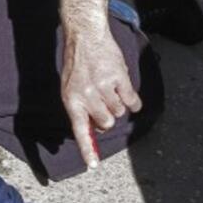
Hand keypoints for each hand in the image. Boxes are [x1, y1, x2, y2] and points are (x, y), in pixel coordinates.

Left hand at [59, 0, 142, 168]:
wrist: (85, 36)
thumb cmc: (77, 64)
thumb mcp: (69, 87)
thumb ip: (80, 108)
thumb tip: (94, 130)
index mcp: (72, 100)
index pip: (80, 130)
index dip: (87, 149)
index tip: (93, 166)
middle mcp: (88, 96)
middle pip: (106, 123)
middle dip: (107, 117)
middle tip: (104, 103)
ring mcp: (105, 87)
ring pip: (119, 112)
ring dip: (118, 105)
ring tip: (110, 90)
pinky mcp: (120, 78)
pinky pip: (132, 101)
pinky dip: (133, 101)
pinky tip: (127, 93)